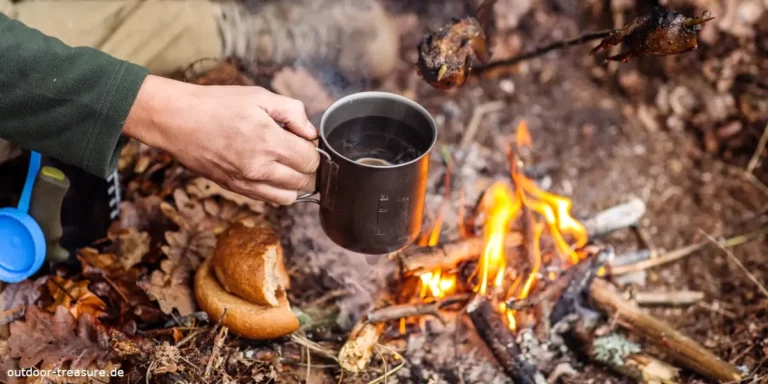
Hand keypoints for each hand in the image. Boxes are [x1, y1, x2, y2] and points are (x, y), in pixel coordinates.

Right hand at [122, 75, 320, 204]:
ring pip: (289, 197)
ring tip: (287, 165)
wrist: (177, 120)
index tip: (304, 140)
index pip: (311, 160)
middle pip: (304, 181)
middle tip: (298, 151)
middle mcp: (260, 167)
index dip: (313, 150)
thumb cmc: (216, 105)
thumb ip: (292, 112)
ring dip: (295, 183)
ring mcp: (247, 182)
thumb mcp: (259, 96)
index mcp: (269, 141)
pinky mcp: (235, 189)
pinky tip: (271, 172)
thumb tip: (311, 132)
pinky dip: (277, 190)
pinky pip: (269, 200)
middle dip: (308, 168)